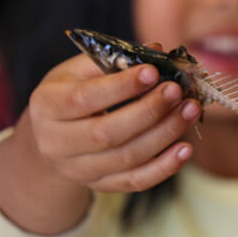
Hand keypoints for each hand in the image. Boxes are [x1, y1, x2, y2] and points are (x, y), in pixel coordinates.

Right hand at [24, 46, 201, 192]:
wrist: (50, 137)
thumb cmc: (69, 93)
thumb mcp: (77, 70)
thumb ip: (113, 59)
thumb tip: (156, 51)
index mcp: (47, 106)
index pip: (84, 99)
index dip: (121, 86)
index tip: (153, 71)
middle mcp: (57, 143)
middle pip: (107, 133)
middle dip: (149, 111)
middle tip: (177, 91)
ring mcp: (79, 170)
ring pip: (127, 158)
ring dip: (165, 134)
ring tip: (190, 110)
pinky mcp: (101, 185)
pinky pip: (136, 181)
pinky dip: (164, 167)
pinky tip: (186, 148)